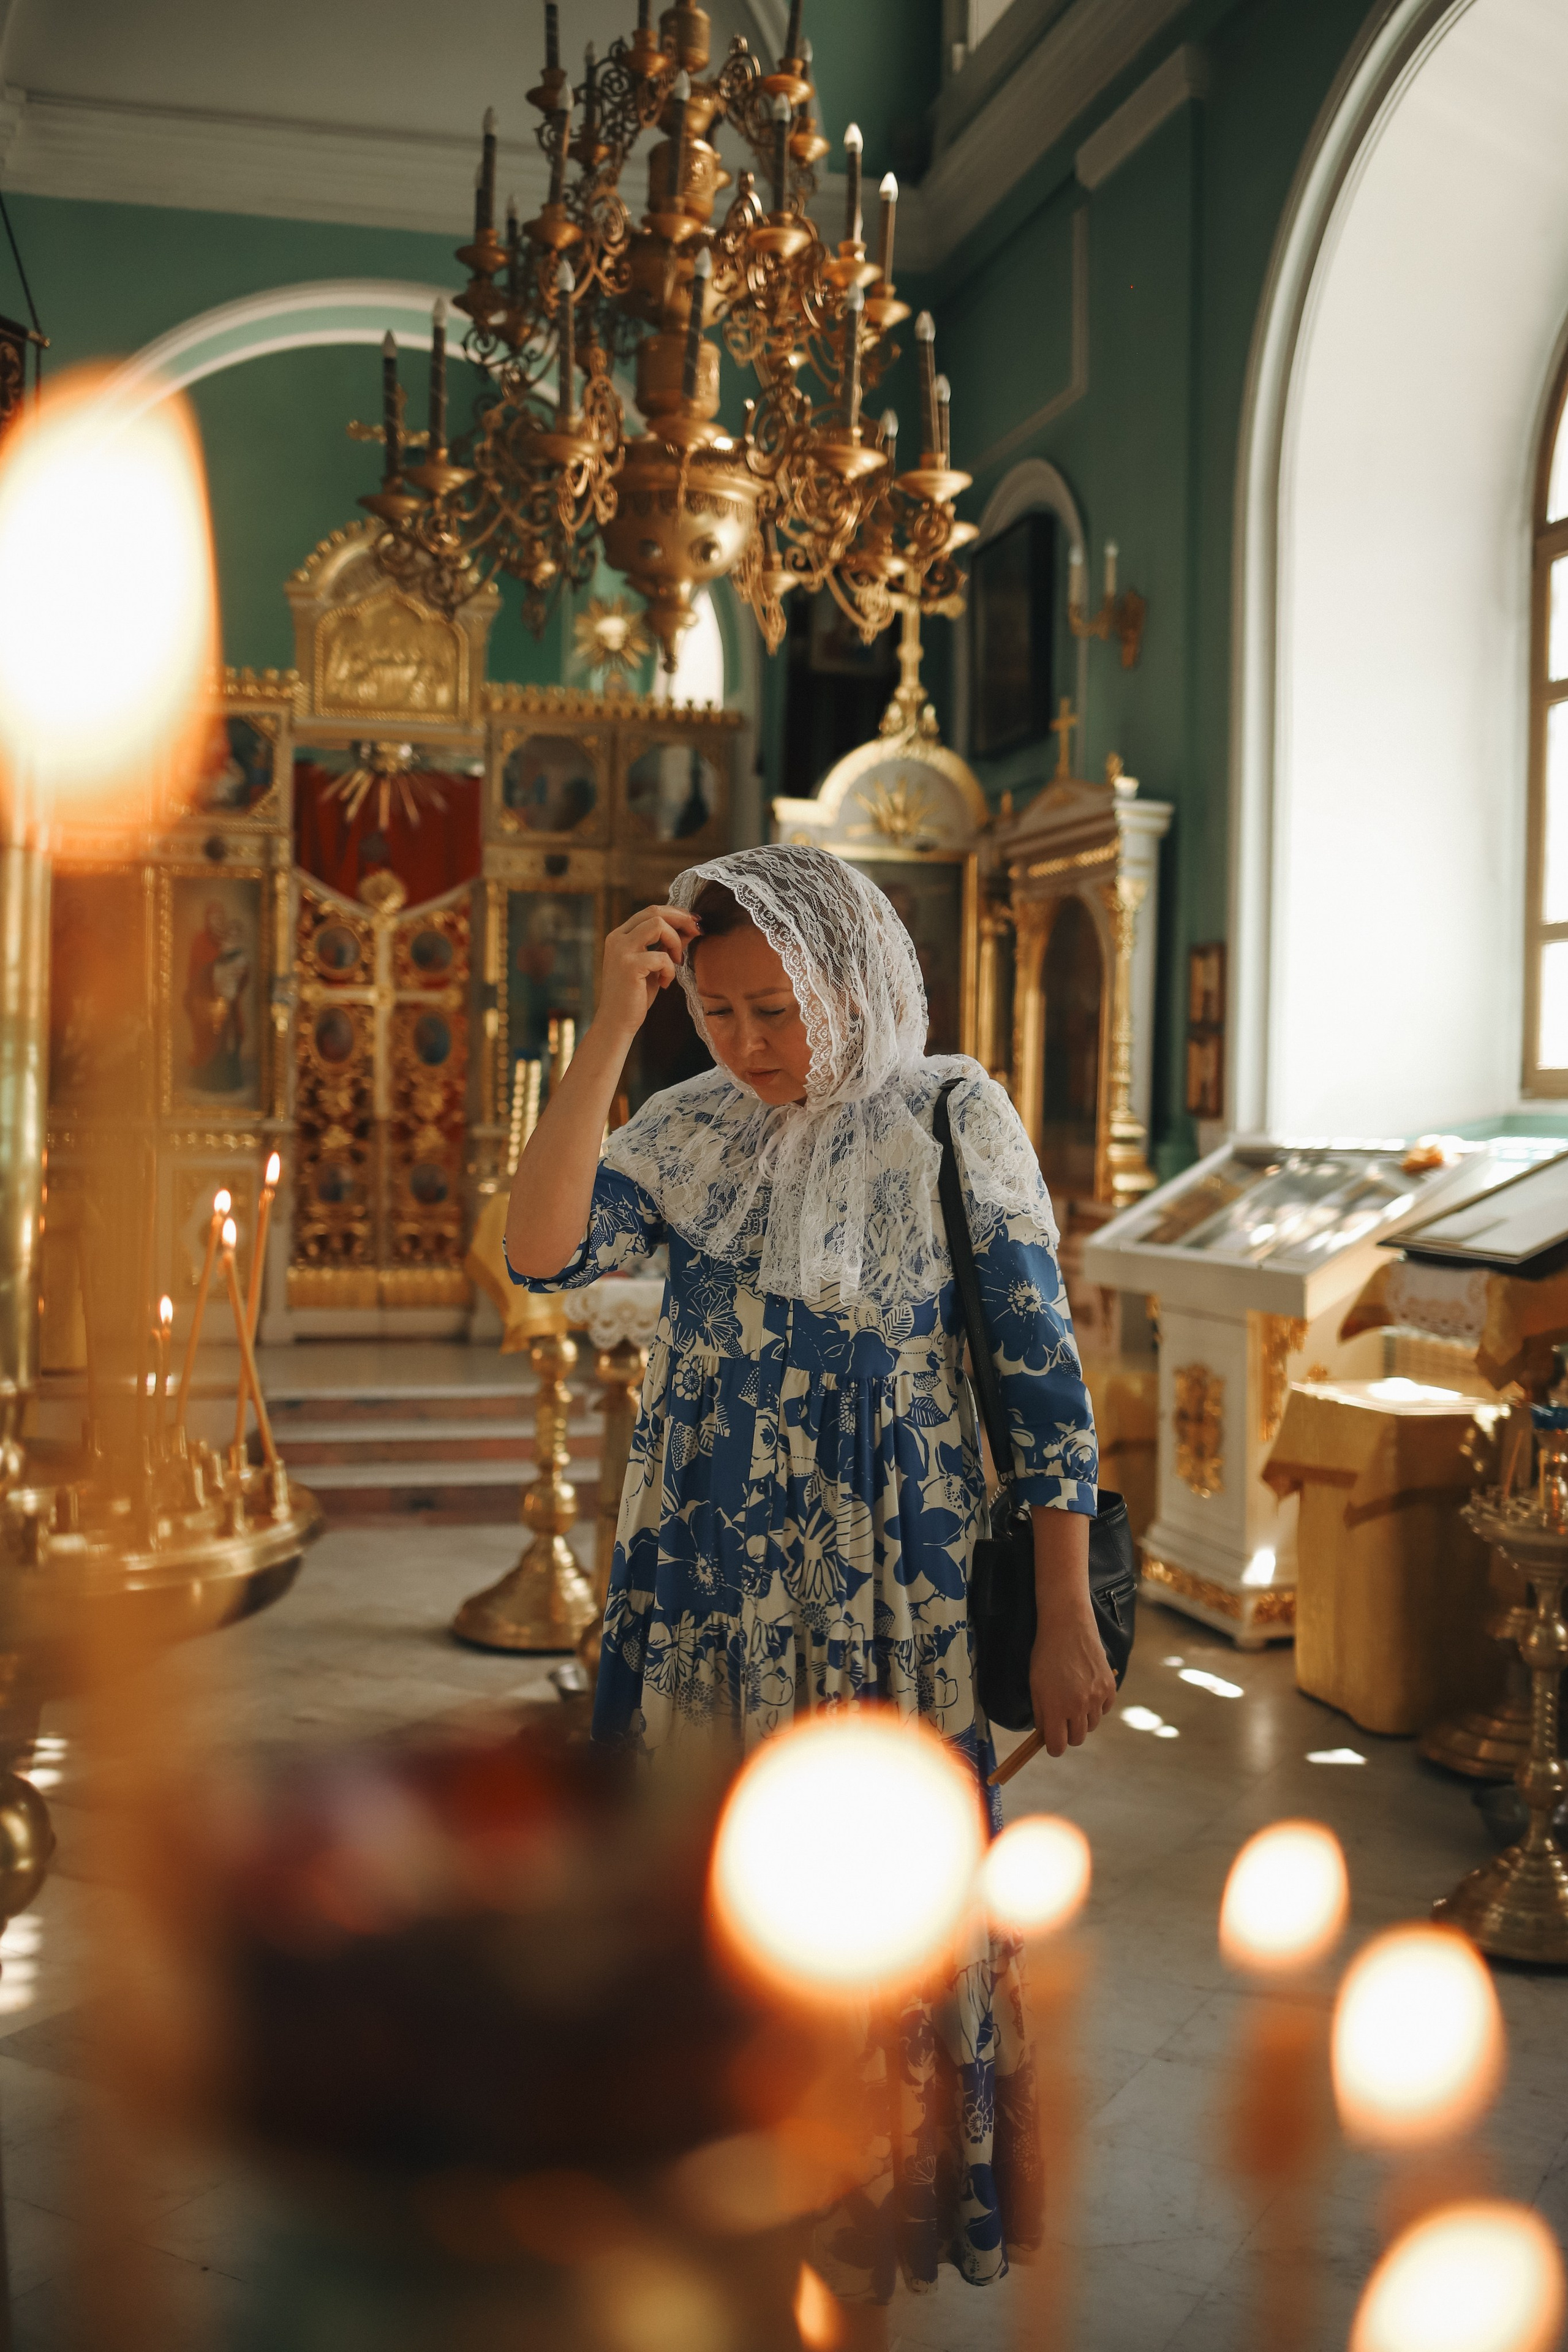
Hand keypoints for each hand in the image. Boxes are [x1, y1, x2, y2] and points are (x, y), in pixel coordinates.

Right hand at [599, 904, 698, 1040]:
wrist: (617, 1022)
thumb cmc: (635, 995)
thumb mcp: (653, 966)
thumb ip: (666, 945)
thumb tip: (690, 928)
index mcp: (620, 935)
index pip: (650, 911)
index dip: (676, 914)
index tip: (694, 924)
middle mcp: (617, 938)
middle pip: (655, 911)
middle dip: (681, 919)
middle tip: (697, 932)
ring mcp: (622, 950)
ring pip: (658, 925)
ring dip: (675, 942)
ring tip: (676, 962)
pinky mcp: (629, 966)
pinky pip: (662, 956)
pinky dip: (670, 969)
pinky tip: (665, 984)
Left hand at [1027, 1593, 1116, 1758]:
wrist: (1067, 1627)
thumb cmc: (1046, 1656)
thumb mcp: (1036, 1686)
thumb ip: (1042, 1714)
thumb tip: (1047, 1735)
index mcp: (1056, 1708)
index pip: (1058, 1746)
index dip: (1054, 1746)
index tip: (1053, 1741)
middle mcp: (1078, 1706)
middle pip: (1077, 1739)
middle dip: (1068, 1733)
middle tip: (1062, 1719)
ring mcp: (1096, 1697)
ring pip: (1091, 1725)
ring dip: (1083, 1718)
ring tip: (1074, 1698)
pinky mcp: (1110, 1687)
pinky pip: (1104, 1709)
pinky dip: (1097, 1706)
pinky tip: (1087, 1690)